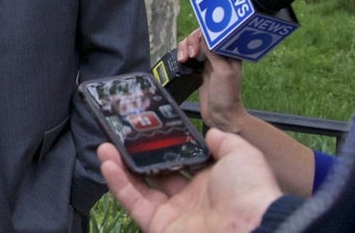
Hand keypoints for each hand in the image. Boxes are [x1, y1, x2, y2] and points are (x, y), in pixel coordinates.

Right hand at [98, 128, 282, 231]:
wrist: (249, 229)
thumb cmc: (249, 193)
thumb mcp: (242, 156)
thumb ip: (225, 142)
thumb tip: (212, 133)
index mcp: (210, 181)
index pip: (180, 161)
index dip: (162, 146)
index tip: (148, 130)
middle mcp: (189, 197)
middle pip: (155, 173)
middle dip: (136, 156)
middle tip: (121, 138)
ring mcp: (173, 212)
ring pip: (139, 187)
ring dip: (120, 166)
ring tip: (105, 146)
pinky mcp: (158, 225)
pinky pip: (134, 202)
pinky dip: (118, 184)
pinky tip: (108, 163)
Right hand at [177, 29, 246, 130]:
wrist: (221, 115)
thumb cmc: (227, 96)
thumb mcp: (223, 72)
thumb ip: (214, 54)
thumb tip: (204, 37)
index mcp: (229, 52)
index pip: (213, 32)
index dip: (203, 35)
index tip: (198, 46)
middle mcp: (218, 53)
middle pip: (200, 35)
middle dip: (191, 42)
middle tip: (191, 55)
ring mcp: (207, 60)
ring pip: (191, 44)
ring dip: (184, 48)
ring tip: (184, 59)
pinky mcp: (198, 68)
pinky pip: (187, 54)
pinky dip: (182, 54)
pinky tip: (181, 61)